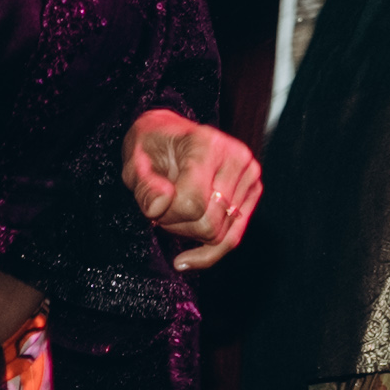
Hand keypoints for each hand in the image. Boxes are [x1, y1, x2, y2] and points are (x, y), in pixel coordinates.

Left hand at [122, 112, 261, 273]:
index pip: (192, 204)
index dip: (167, 216)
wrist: (170, 135)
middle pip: (210, 225)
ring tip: (178, 213)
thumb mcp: (134, 163)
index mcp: (206, 145)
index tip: (154, 207)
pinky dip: (210, 249)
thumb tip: (160, 205)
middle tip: (164, 211)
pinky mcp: (254, 189)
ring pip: (222, 236)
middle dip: (179, 228)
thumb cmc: (152, 148)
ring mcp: (249, 173)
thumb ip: (144, 187)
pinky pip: (234, 236)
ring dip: (192, 235)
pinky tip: (191, 253)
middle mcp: (235, 157)